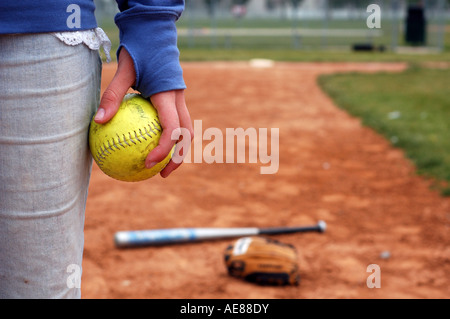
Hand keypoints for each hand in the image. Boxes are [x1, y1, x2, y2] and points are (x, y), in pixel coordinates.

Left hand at [95, 49, 192, 177]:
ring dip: (178, 149)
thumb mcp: (123, 70)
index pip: (173, 129)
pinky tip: (150, 143)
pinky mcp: (175, 99)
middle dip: (178, 157)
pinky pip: (176, 122)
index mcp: (169, 96)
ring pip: (187, 130)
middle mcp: (179, 100)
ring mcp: (180, 100)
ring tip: (160, 165)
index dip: (164, 150)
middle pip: (188, 135)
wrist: (155, 34)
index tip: (148, 163)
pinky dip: (169, 137)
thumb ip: (112, 96)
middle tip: (161, 174)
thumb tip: (98, 121)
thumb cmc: (140, 50)